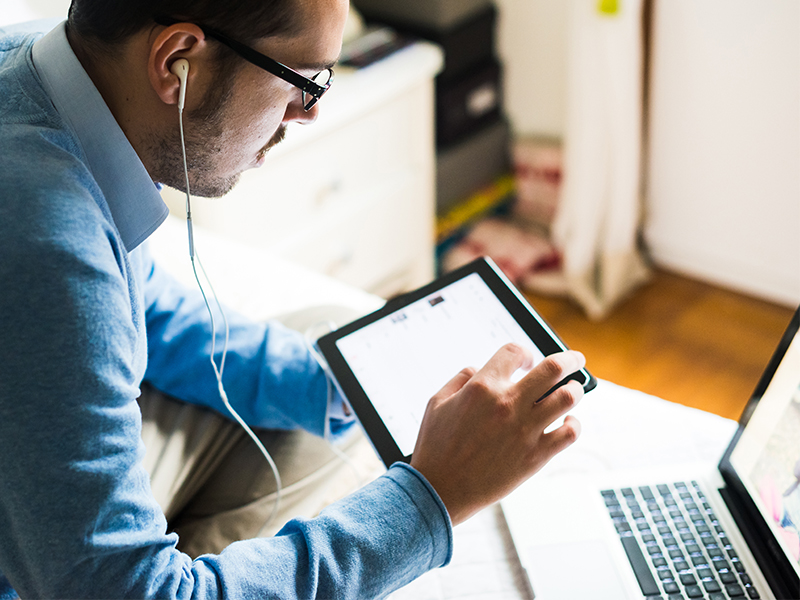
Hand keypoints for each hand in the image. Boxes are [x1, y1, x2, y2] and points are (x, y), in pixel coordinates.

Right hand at [410, 344, 584, 524]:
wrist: (440, 490)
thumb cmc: (435, 446)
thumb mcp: (437, 402)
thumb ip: (461, 378)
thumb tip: (481, 368)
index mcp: (482, 387)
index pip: (514, 351)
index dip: (524, 352)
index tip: (526, 360)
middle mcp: (508, 404)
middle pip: (553, 368)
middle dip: (569, 359)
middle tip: (575, 360)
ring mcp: (525, 430)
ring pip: (568, 397)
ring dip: (575, 389)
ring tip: (573, 389)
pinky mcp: (536, 456)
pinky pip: (569, 433)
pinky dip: (574, 424)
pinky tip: (568, 422)